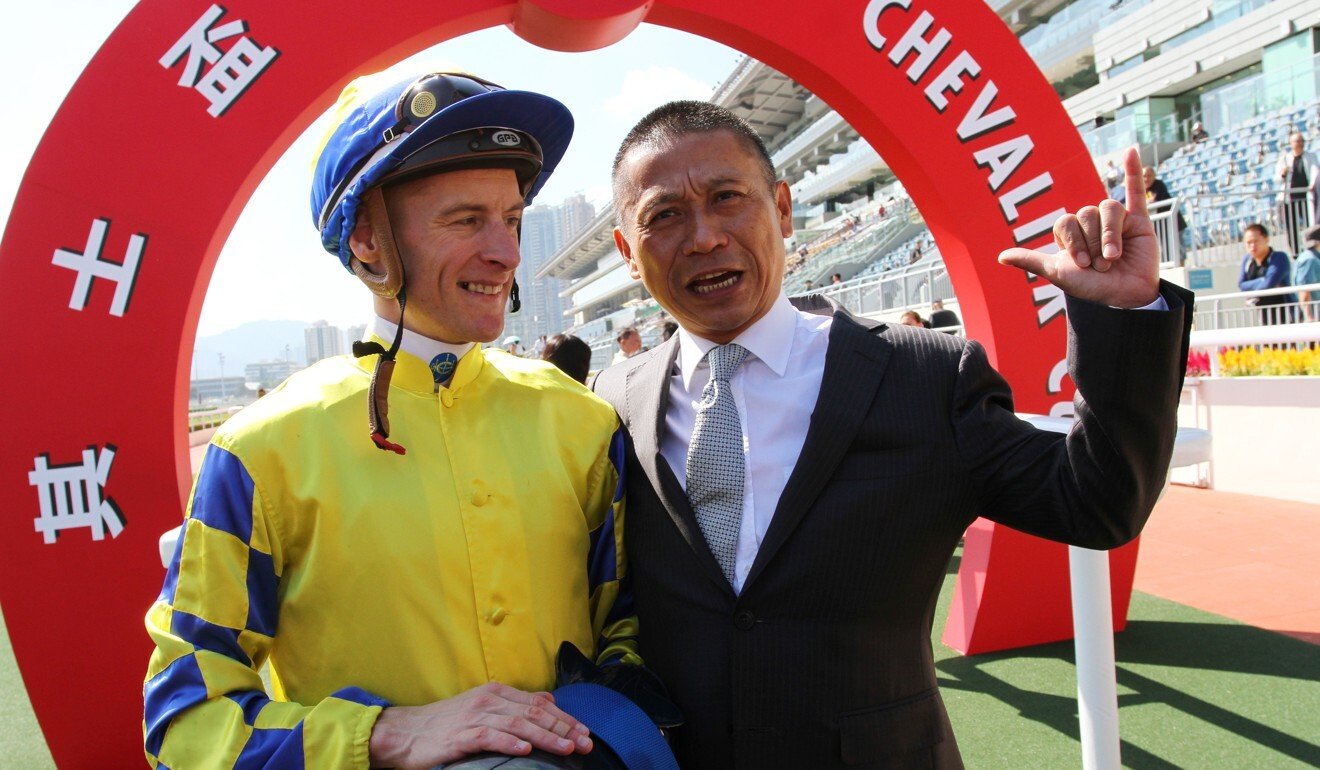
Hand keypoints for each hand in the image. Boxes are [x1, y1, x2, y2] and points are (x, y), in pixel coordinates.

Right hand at [368, 681, 592, 769]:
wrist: (405, 733)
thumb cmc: (445, 724)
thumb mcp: (483, 707)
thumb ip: (515, 705)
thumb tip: (548, 700)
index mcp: (497, 693)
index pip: (539, 704)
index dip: (565, 717)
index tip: (585, 731)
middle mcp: (489, 700)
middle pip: (534, 713)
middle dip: (564, 728)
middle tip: (586, 742)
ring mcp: (475, 717)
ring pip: (519, 725)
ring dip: (546, 737)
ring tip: (567, 748)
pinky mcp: (461, 736)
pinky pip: (490, 738)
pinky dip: (510, 743)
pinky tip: (526, 751)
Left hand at [998, 146, 1159, 307]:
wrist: (1125, 299)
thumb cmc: (1091, 288)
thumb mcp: (1057, 273)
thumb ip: (1031, 261)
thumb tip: (1000, 257)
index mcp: (1070, 233)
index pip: (1065, 221)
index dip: (1073, 242)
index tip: (1081, 265)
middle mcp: (1091, 224)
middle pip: (1087, 214)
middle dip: (1092, 243)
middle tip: (1100, 265)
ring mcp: (1115, 221)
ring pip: (1108, 208)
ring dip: (1109, 235)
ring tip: (1113, 258)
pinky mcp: (1138, 221)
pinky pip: (1135, 191)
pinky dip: (1133, 171)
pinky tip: (1132, 151)